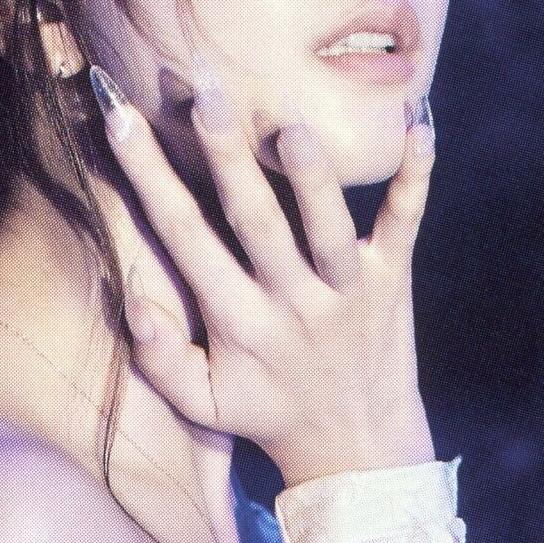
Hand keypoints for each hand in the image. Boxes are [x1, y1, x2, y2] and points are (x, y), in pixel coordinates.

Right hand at [88, 60, 437, 487]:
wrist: (359, 450)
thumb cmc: (267, 412)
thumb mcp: (201, 400)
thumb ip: (158, 354)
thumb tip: (131, 295)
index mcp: (237, 322)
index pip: (184, 236)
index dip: (149, 176)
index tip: (121, 115)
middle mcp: (291, 302)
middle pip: (253, 220)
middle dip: (225, 156)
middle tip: (203, 92)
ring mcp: (347, 290)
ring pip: (327, 226)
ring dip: (311, 176)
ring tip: (290, 125)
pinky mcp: (394, 281)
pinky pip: (405, 224)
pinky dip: (415, 180)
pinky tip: (423, 129)